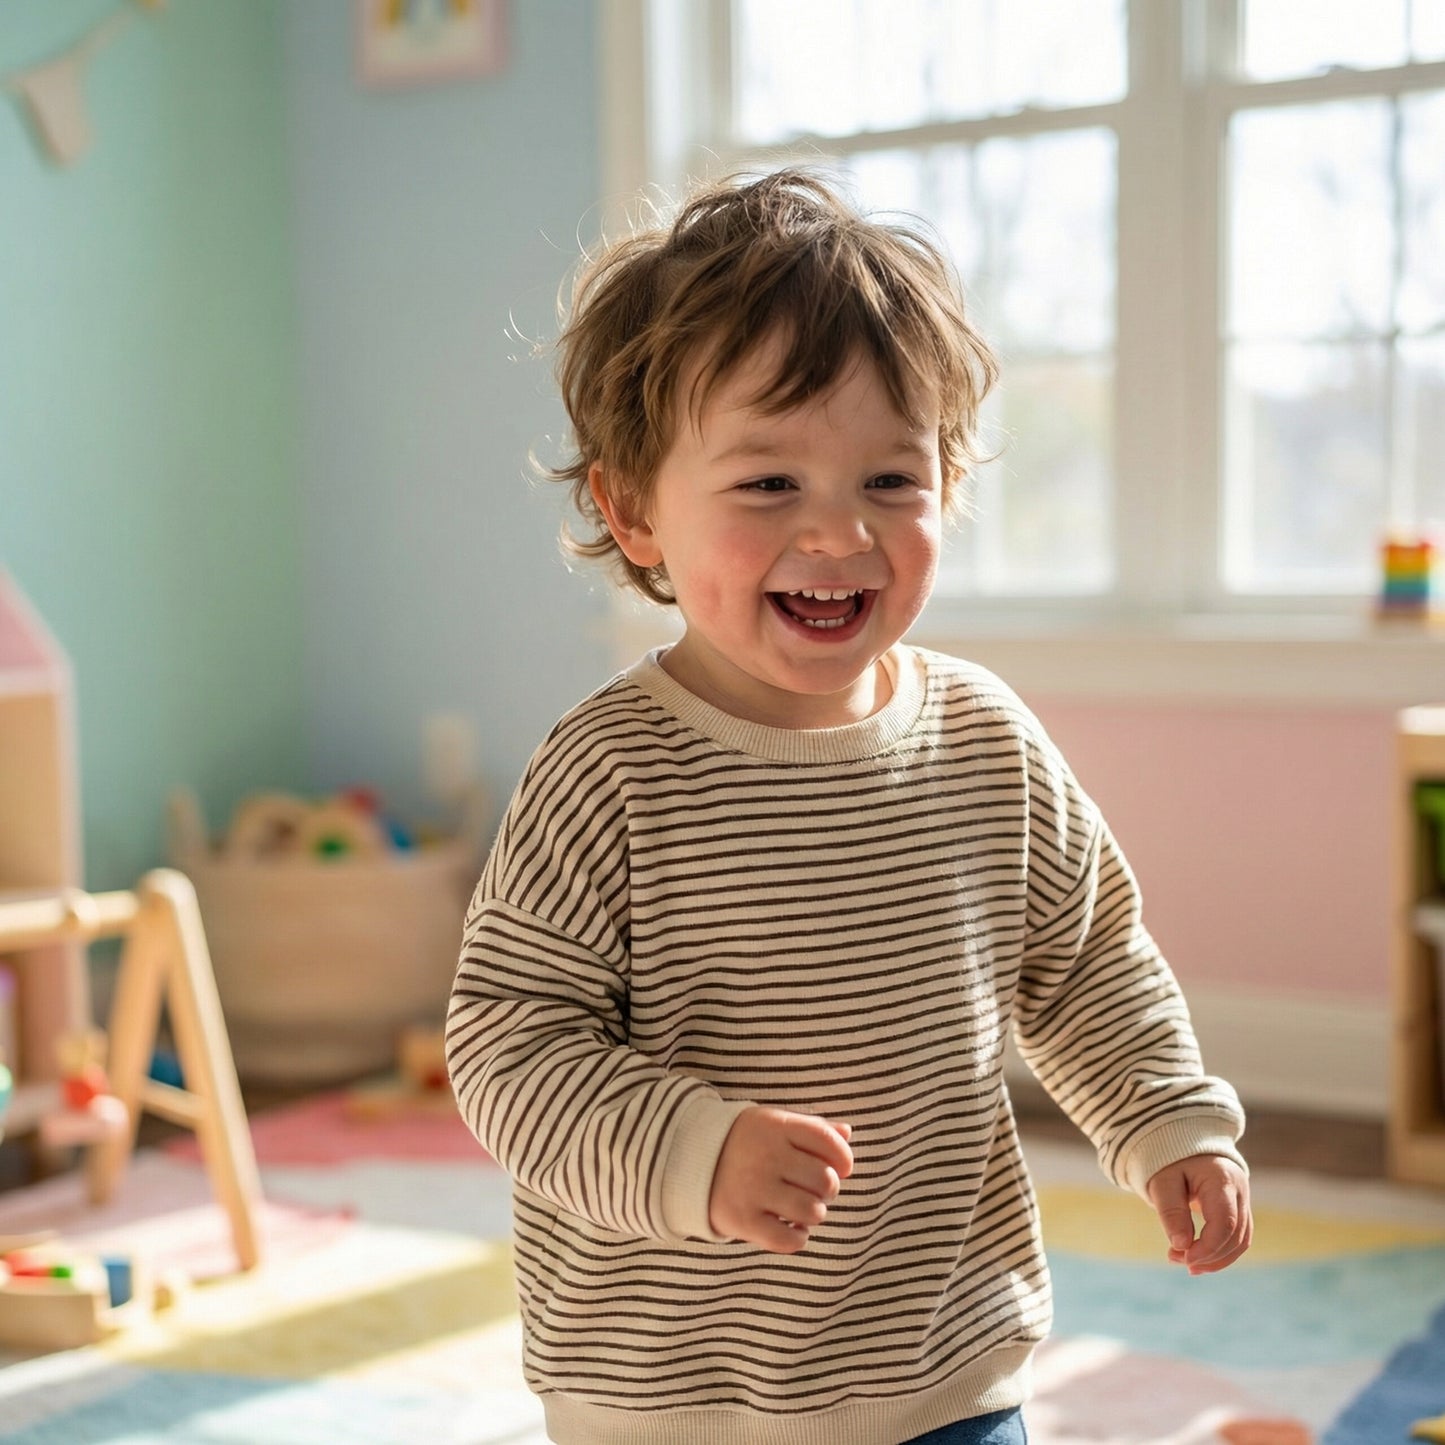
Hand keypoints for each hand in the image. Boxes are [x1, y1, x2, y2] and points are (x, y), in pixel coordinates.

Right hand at [709, 1107, 852, 1253]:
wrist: (687, 1160)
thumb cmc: (744, 1142)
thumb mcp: (774, 1124)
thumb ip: (812, 1127)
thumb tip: (848, 1133)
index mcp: (775, 1126)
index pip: (827, 1141)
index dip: (844, 1158)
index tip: (841, 1167)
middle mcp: (766, 1155)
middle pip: (825, 1181)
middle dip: (828, 1190)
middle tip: (813, 1190)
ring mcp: (753, 1188)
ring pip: (812, 1212)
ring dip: (813, 1214)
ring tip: (799, 1209)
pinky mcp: (742, 1220)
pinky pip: (789, 1240)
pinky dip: (797, 1238)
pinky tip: (788, 1226)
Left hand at [1146, 1154, 1251, 1274]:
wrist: (1184, 1141)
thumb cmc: (1171, 1159)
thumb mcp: (1163, 1180)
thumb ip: (1171, 1211)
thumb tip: (1181, 1245)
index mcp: (1222, 1180)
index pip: (1225, 1223)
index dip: (1207, 1247)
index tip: (1183, 1258)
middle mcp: (1240, 1191)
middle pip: (1235, 1236)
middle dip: (1208, 1255)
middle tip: (1174, 1258)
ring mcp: (1243, 1200)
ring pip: (1240, 1241)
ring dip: (1216, 1258)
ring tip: (1186, 1264)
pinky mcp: (1238, 1208)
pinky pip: (1237, 1237)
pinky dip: (1220, 1251)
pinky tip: (1199, 1258)